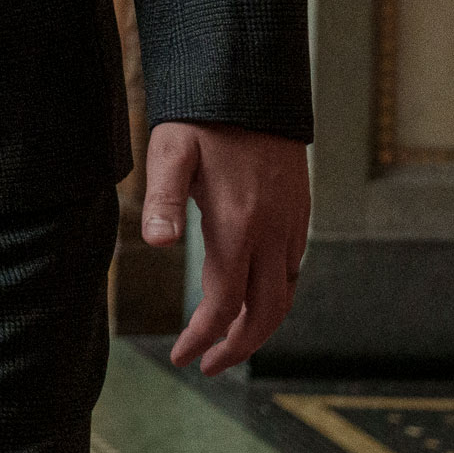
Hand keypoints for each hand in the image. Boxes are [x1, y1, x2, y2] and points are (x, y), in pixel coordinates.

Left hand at [147, 119, 308, 373]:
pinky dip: (273, 295)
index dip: (205, 337)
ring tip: (226, 341)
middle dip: (238, 346)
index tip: (183, 358)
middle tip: (207, 366)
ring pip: (284, 293)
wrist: (250, 87)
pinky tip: (251, 296)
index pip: (226, 303)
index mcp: (238, 226)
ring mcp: (291, 224)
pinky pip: (292, 269)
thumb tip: (155, 244)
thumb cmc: (200, 121)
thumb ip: (161, 199)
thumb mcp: (169, 153)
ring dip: (259, 324)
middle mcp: (273, 233)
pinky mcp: (299, 213)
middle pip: (267, 312)